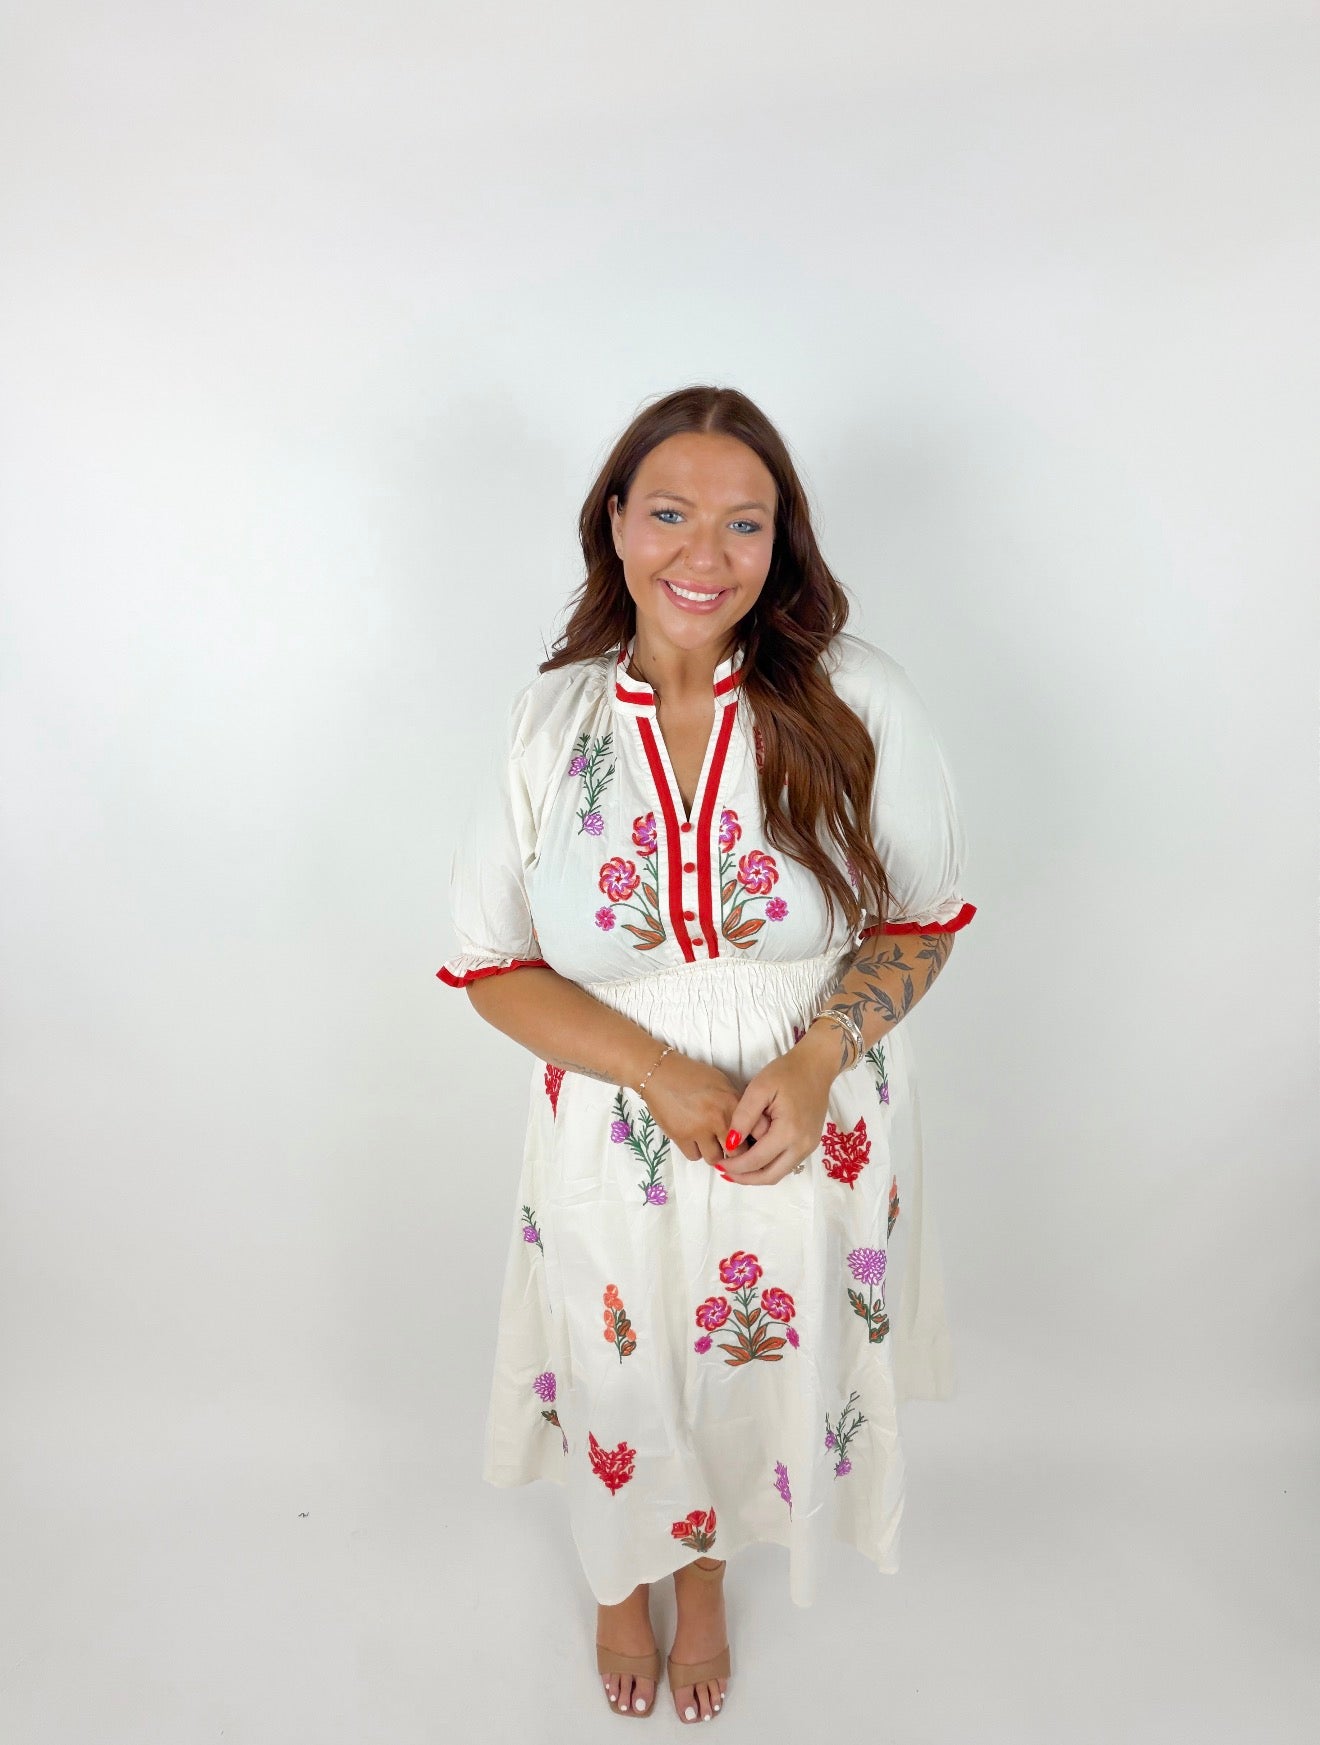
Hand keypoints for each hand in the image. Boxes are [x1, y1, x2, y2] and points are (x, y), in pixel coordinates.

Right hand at [640, 1051, 771, 1173]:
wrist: (660, 1073)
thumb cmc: (693, 1076)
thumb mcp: (722, 1084)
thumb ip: (736, 1104)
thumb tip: (749, 1125)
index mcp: (732, 1102)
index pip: (755, 1133)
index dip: (754, 1141)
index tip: (750, 1142)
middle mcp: (718, 1118)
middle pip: (736, 1152)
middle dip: (735, 1152)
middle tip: (730, 1147)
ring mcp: (699, 1129)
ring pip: (715, 1158)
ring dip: (715, 1153)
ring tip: (711, 1142)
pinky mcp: (681, 1137)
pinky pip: (695, 1156)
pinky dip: (696, 1150)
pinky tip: (694, 1139)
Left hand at [719, 1031, 837, 1185]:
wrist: (816, 1067)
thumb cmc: (786, 1073)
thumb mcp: (759, 1088)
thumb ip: (744, 1116)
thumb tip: (730, 1143)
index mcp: (789, 1131)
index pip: (757, 1160)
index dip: (736, 1167)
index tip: (718, 1164)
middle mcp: (802, 1145)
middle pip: (769, 1176)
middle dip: (745, 1178)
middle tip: (724, 1172)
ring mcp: (808, 1147)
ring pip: (779, 1173)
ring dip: (756, 1175)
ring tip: (735, 1169)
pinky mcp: (809, 1144)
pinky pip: (786, 1164)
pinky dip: (768, 1167)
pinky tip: (753, 1159)